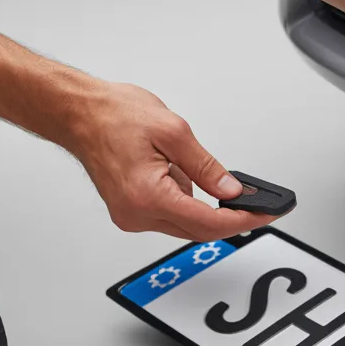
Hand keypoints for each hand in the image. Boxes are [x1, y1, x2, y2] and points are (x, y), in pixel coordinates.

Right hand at [62, 82, 278, 240]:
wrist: (78, 113)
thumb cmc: (114, 116)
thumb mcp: (174, 132)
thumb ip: (206, 167)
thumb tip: (231, 190)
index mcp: (147, 196)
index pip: (207, 223)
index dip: (243, 220)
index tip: (266, 213)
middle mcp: (136, 214)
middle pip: (198, 231)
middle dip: (231, 219)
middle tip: (260, 205)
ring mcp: (130, 216)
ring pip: (184, 225)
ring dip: (206, 209)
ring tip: (212, 178)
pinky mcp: (129, 211)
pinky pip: (169, 216)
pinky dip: (186, 203)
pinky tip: (183, 177)